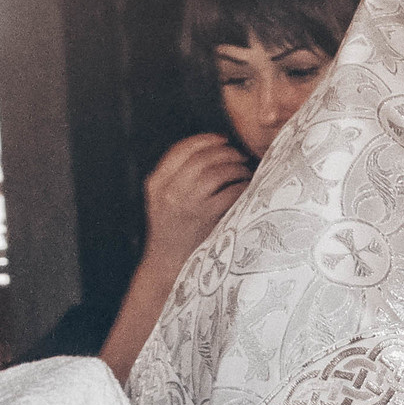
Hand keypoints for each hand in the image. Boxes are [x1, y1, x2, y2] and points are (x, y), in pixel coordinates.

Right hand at [142, 133, 254, 272]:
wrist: (167, 266)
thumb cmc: (171, 232)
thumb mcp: (162, 201)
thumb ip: (176, 177)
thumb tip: (210, 151)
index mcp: (157, 182)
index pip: (181, 149)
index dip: (205, 139)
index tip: (222, 139)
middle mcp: (169, 191)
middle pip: (202, 158)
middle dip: (226, 152)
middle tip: (239, 155)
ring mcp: (187, 204)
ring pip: (217, 172)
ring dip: (236, 167)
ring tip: (244, 171)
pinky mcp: (206, 218)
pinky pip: (230, 192)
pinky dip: (242, 186)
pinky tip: (247, 188)